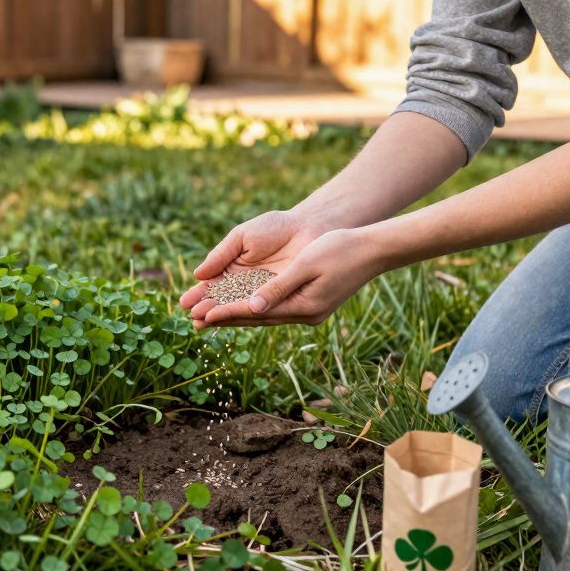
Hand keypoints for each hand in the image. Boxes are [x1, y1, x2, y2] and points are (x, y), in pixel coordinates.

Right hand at [179, 211, 324, 328]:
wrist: (307, 227)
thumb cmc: (273, 227)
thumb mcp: (242, 237)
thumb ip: (221, 255)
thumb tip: (198, 274)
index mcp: (232, 270)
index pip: (213, 286)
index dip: (199, 295)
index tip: (185, 303)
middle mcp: (245, 287)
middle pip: (223, 302)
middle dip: (207, 310)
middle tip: (193, 319)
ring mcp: (262, 295)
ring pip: (239, 309)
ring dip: (222, 317)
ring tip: (204, 323)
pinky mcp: (279, 301)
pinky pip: (262, 310)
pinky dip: (247, 315)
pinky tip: (232, 320)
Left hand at [195, 228, 385, 327]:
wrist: (374, 249)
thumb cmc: (340, 249)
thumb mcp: (306, 264)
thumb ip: (278, 287)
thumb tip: (253, 307)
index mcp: (303, 306)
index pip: (256, 312)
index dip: (227, 312)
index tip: (203, 314)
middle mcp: (304, 314)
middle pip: (257, 318)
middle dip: (226, 318)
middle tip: (195, 322)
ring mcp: (309, 311)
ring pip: (265, 314)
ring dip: (237, 315)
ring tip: (210, 318)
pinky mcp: (311, 303)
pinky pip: (275, 308)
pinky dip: (255, 307)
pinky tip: (241, 306)